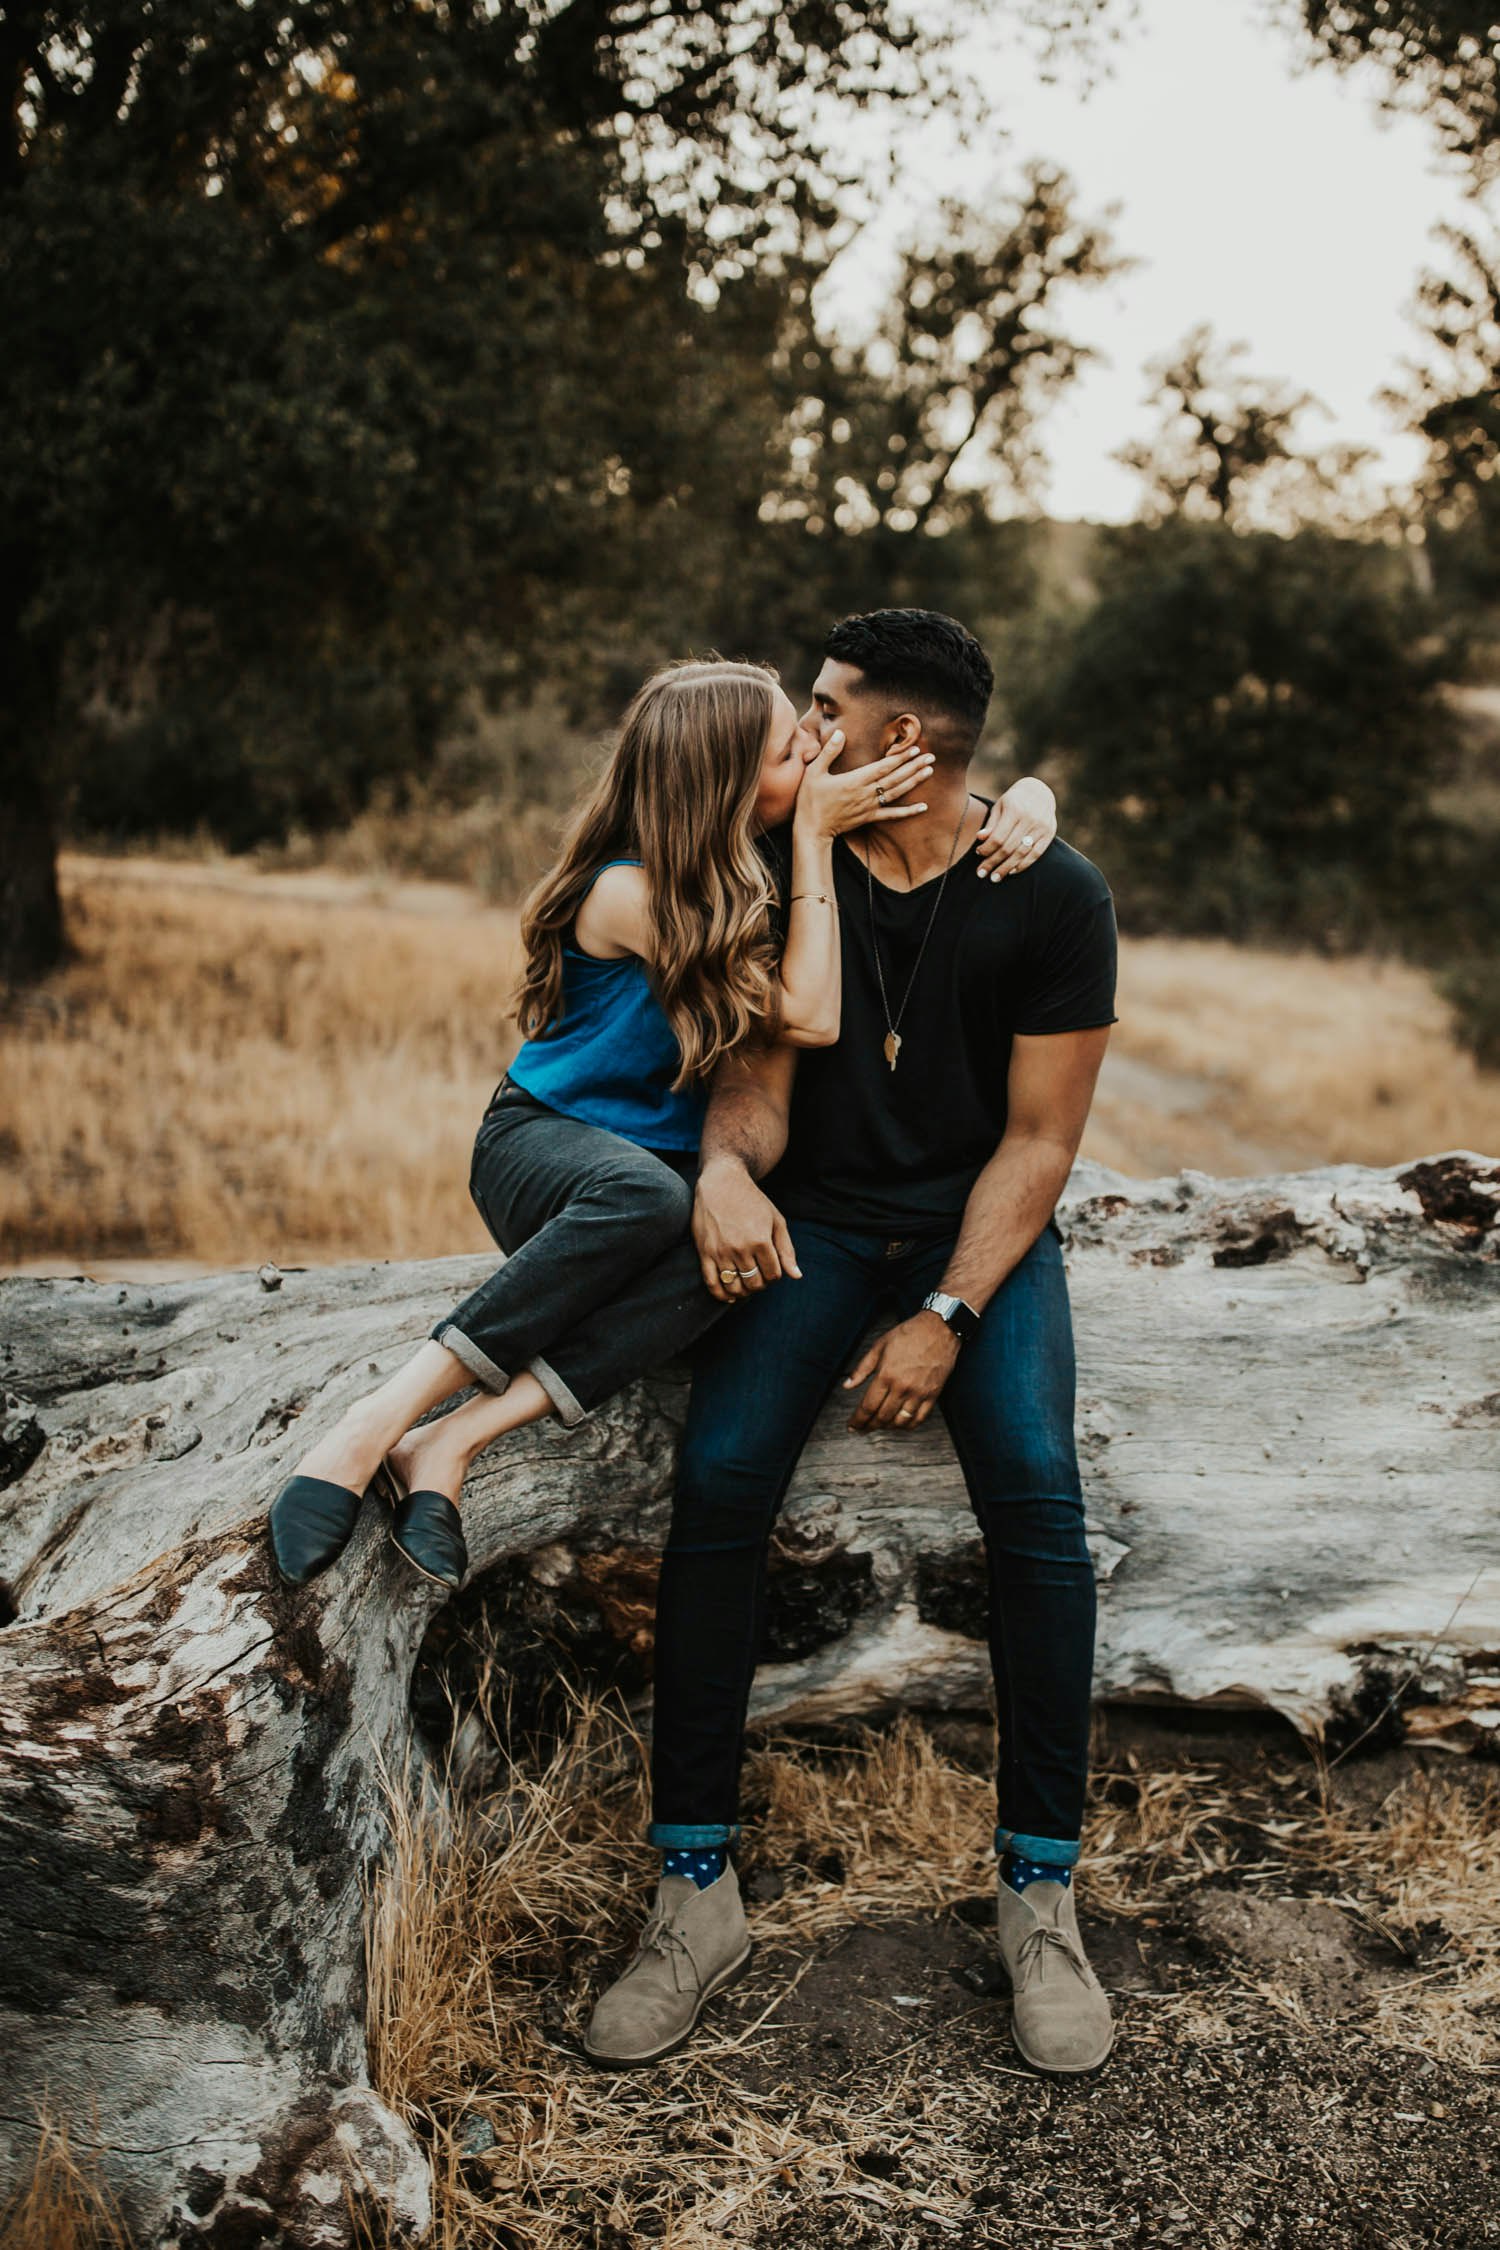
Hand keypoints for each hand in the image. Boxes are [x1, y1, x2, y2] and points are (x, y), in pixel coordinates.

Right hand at [693, 1158, 801, 1303]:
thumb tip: (796, 1276)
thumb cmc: (752, 1201)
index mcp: (760, 1240)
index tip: (772, 1267)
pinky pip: (712, 1283)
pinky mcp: (704, 1252)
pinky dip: (721, 1294)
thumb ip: (786, 1250)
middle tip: (759, 1275)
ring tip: (746, 1283)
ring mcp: (720, 1252)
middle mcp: (740, 1248)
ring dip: (743, 1290)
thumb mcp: (776, 1221)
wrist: (721, 1182)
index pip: (773, 1275)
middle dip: (761, 1284)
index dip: (775, 1275)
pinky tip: (729, 1295)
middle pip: (755, 1283)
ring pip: (735, 1287)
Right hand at [795, 731, 934, 842]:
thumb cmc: (810, 799)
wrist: (811, 829)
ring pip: (897, 792)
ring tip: (929, 771)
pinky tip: (923, 807)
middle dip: (914, 766)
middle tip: (931, 757)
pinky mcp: (869, 817)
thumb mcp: (814, 772)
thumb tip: (842, 733)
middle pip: (895, 778)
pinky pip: (892, 815)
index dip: (900, 758)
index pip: (883, 767)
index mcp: (854, 780)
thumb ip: (829, 752)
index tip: (914, 749)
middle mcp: (865, 793)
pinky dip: (909, 812)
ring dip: (914, 782)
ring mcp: (869, 806)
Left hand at [843, 1311, 958, 1429]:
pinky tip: (900, 1424)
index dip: (858, 1420)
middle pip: (882, 1417)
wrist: (939, 1328)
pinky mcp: (933, 1395)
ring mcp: (919, 1393)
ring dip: (887, 1427)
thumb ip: (862, 1368)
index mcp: (886, 1375)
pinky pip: (919, 1419)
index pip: (868, 1406)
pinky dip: (908, 1426)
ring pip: (900, 1422)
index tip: (852, 1426)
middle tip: (862, 1429)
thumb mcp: (879, 1346)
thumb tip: (847, 1385)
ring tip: (880, 1425)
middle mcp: (902, 1387)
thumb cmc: (909, 1334)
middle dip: (869, 1426)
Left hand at [976, 776, 1056, 881]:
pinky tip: (1012, 871)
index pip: (998, 836)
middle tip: (982, 873)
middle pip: (1009, 847)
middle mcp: (1030, 819)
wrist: (1040, 792)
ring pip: (1022, 853)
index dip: (987, 848)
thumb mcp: (1000, 807)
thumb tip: (980, 838)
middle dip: (993, 862)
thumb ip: (992, 824)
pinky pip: (1035, 854)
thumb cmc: (1014, 801)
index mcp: (1015, 809)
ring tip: (995, 877)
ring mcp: (1041, 827)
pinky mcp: (1049, 834)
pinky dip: (1023, 864)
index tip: (978, 854)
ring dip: (1007, 868)